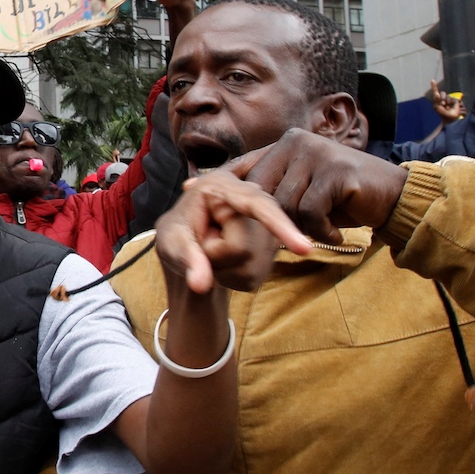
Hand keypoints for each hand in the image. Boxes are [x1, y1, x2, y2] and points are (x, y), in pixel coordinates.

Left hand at [155, 172, 311, 294]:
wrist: (187, 244)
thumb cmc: (177, 233)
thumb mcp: (170, 240)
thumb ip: (186, 258)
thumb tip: (201, 286)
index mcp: (223, 187)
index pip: (258, 206)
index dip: (280, 226)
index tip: (303, 249)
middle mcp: (251, 202)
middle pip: (243, 248)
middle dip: (214, 255)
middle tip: (201, 241)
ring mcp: (265, 228)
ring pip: (248, 266)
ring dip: (222, 267)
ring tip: (211, 249)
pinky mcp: (269, 250)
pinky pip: (252, 276)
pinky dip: (231, 276)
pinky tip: (224, 261)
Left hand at [229, 129, 411, 243]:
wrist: (393, 197)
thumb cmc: (341, 199)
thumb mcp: (302, 189)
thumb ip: (274, 190)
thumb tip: (231, 204)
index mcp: (285, 143)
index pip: (249, 173)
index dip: (237, 195)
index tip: (211, 200)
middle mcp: (297, 142)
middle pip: (264, 193)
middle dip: (277, 222)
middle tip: (297, 236)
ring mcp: (317, 154)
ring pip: (286, 206)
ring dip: (303, 228)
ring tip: (324, 230)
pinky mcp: (336, 172)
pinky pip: (310, 212)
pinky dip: (321, 231)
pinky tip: (335, 234)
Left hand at [427, 79, 464, 123]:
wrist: (451, 118)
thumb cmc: (442, 114)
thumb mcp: (437, 107)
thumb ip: (436, 100)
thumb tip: (437, 93)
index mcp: (437, 100)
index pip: (436, 91)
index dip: (434, 86)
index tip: (432, 80)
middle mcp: (443, 99)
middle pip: (442, 93)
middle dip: (442, 98)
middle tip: (443, 105)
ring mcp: (449, 99)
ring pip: (447, 96)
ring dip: (446, 102)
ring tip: (447, 107)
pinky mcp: (454, 100)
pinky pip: (452, 98)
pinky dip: (451, 103)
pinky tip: (451, 107)